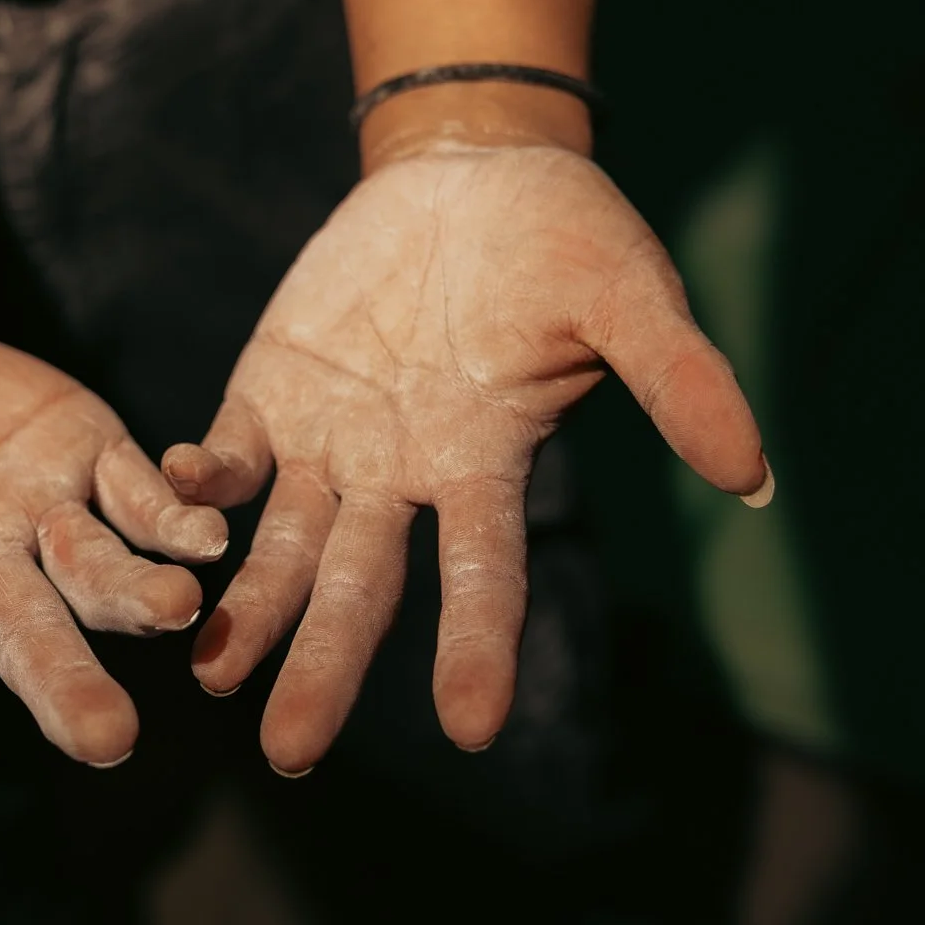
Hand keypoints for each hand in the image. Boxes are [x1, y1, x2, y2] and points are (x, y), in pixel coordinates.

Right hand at [0, 311, 227, 845]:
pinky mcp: (82, 445)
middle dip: (69, 691)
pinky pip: (137, 488)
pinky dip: (171, 510)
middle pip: (30, 640)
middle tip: (110, 742)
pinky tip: (206, 535)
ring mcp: (38, 510)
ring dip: (136, 597)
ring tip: (176, 613)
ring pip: (97, 570)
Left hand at [165, 144, 769, 773]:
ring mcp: (329, 439)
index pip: (485, 574)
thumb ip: (679, 381)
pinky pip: (226, 455)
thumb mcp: (630, 298)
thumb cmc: (567, 241)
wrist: (473, 173)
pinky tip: (169, 506)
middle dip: (325, 667)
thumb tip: (755, 474)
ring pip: (281, 546)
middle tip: (288, 752)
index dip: (478, 645)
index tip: (471, 727)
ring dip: (245, 610)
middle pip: (360, 588)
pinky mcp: (269, 390)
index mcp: (485, 464)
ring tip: (207, 676)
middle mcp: (401, 474)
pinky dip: (197, 483)